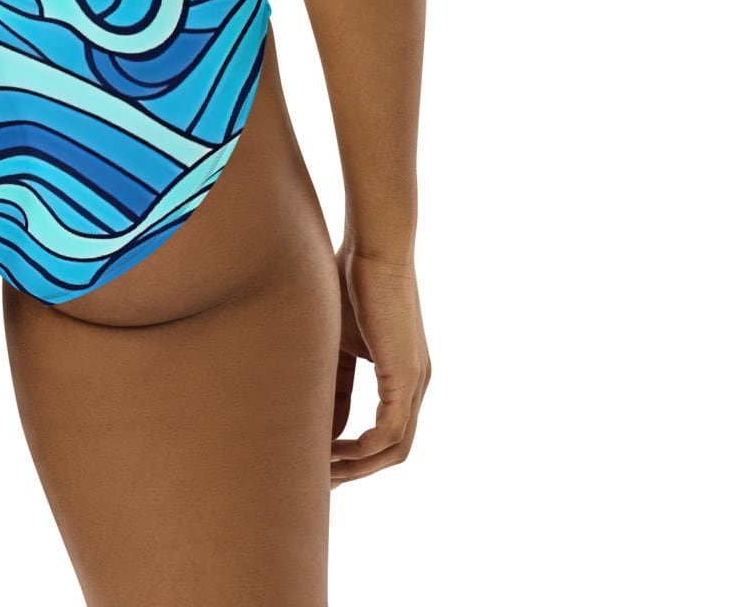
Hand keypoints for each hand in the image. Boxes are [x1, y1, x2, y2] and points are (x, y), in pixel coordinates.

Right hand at [329, 246, 429, 485]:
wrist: (373, 247)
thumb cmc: (349, 280)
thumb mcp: (336, 341)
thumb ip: (331, 378)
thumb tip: (315, 419)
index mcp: (402, 373)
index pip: (382, 430)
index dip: (352, 453)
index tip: (320, 463)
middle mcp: (415, 383)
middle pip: (393, 449)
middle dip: (357, 470)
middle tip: (322, 483)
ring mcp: (415, 382)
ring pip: (395, 448)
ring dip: (359, 467)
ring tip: (323, 475)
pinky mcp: (406, 376)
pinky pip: (391, 432)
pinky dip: (365, 449)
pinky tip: (335, 451)